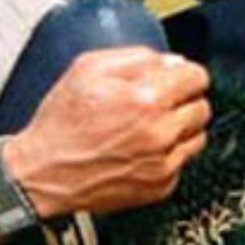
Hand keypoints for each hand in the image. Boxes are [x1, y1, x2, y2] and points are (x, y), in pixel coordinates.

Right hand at [4, 46, 211, 217]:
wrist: (42, 174)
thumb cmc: (61, 125)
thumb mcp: (87, 70)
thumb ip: (136, 57)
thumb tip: (171, 61)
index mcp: (146, 100)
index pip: (197, 77)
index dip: (185, 73)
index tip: (178, 77)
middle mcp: (160, 133)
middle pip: (202, 107)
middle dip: (183, 100)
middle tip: (159, 102)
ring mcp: (163, 163)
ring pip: (198, 136)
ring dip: (181, 128)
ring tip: (150, 127)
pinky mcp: (161, 186)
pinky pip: (183, 162)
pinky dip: (169, 154)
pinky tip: (142, 150)